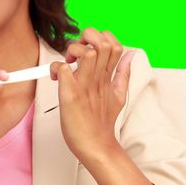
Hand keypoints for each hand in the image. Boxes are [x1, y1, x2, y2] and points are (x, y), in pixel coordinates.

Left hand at [49, 28, 134, 161]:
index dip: (101, 38)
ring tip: (67, 63)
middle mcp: (98, 78)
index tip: (89, 48)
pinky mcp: (70, 95)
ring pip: (85, 52)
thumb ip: (123, 73)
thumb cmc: (101, 122)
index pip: (113, 43)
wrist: (95, 146)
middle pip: (101, 42)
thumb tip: (131, 56)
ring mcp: (85, 85)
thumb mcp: (119, 95)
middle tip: (75, 53)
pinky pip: (63, 70)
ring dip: (72, 51)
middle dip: (86, 38)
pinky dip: (56, 68)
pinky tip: (55, 77)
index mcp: (108, 76)